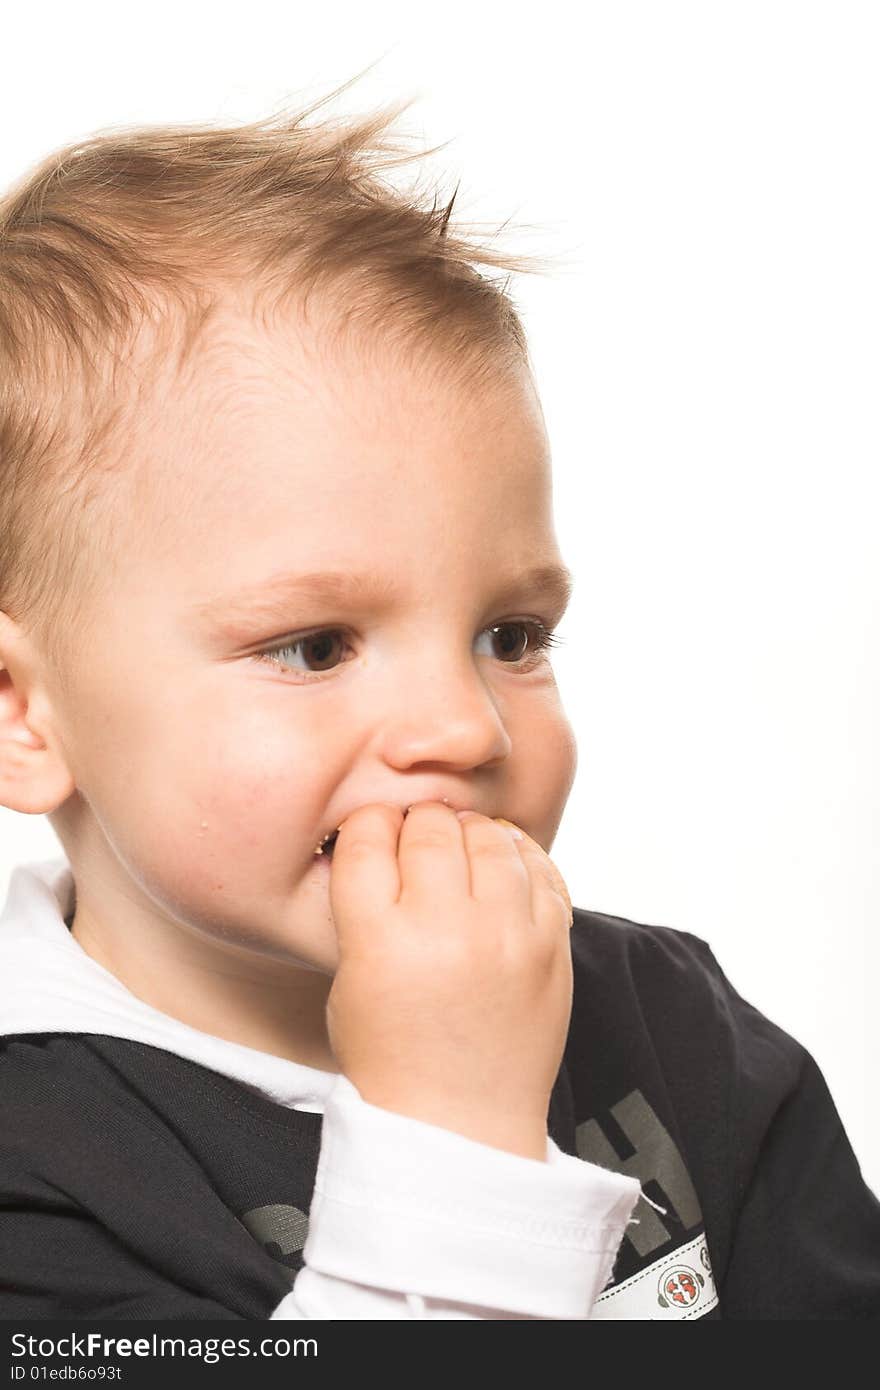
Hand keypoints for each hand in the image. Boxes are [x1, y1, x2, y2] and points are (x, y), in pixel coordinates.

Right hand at [325, 801, 573, 1159]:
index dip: (367, 823)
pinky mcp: (550, 947)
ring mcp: (506, 936)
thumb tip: (389, 834)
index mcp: (379, 941)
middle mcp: (445, 930)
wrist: (462, 1124)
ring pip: (489, 836)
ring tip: (460, 844)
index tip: (373, 831)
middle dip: (418, 822)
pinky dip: (517, 856)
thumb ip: (363, 906)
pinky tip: (501, 862)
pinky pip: (539, 869)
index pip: (366, 837)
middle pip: (430, 828)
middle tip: (417, 835)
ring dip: (469, 831)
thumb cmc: (393, 1056)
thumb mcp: (349, 980)